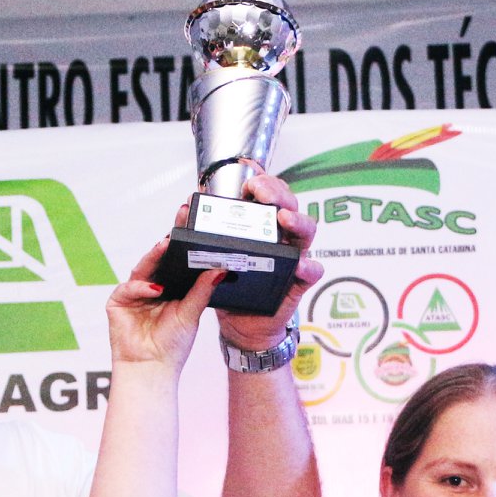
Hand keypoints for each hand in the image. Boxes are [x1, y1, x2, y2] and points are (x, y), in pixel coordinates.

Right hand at [107, 238, 223, 368]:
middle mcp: (151, 287)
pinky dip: (141, 287)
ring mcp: (133, 294)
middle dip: (165, 244)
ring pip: (142, 268)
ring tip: (165, 246)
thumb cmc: (172, 345)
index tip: (188, 224)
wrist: (152, 368)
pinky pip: (128, 288)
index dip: (179, 244)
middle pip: (157, 260)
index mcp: (169, 288)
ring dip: (153, 257)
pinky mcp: (118, 303)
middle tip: (175, 228)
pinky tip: (155, 289)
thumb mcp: (192, 313)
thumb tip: (219, 270)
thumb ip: (202, 290)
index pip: (174, 261)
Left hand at [211, 169, 323, 351]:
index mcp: (261, 223)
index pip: (267, 191)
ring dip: (297, 221)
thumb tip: (183, 208)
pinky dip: (308, 266)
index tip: (249, 173)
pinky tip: (300, 265)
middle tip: (259, 192)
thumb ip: (198, 233)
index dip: (262, 178)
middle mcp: (281, 234)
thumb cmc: (230, 285)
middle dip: (276, 192)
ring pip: (306, 230)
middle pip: (288, 203)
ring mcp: (293, 255)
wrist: (241, 324)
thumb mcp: (210, 257)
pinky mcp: (299, 281)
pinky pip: (312, 271)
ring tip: (283, 219)